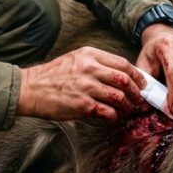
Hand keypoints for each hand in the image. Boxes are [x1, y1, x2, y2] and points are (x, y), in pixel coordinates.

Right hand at [18, 47, 146, 122]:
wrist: (30, 89)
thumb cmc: (52, 76)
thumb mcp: (75, 59)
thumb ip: (96, 63)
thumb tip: (120, 75)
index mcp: (90, 55)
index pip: (123, 63)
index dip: (137, 76)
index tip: (142, 84)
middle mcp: (90, 68)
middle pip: (125, 80)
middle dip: (136, 93)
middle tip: (138, 101)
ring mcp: (87, 86)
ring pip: (120, 97)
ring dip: (127, 107)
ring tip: (126, 111)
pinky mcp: (83, 105)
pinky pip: (108, 112)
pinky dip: (114, 117)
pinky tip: (112, 118)